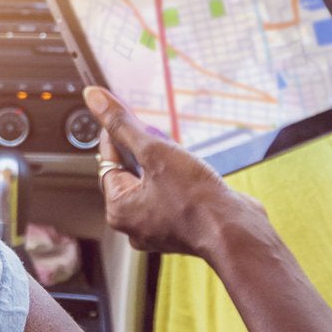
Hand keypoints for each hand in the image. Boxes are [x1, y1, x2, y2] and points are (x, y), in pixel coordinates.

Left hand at [88, 87, 261, 257]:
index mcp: (119, 209)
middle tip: (155, 131)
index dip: (116, 132)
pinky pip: (171, 194)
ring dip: (162, 163)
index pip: (108, 159)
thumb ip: (123, 125)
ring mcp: (159, 227)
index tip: (123, 111)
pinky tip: (191, 169)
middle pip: (130, 172)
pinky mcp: (181, 226)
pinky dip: (177, 179)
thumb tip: (94, 99)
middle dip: (142, 149)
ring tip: (176, 150)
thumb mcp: (155, 151)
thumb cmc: (195, 201)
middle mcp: (135, 223)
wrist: (236, 232)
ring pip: (153, 183)